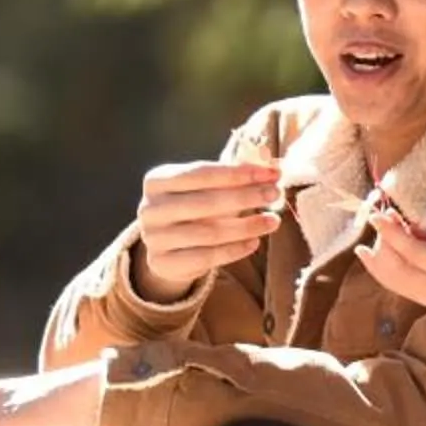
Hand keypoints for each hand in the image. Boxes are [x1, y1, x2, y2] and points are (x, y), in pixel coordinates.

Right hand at [131, 158, 283, 300]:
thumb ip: (233, 174)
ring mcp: (154, 238)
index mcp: (156, 180)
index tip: (271, 173)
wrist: (166, 247)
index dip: (239, 173)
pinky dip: (235, 250)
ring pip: (209, 233)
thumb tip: (270, 162)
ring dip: (246, 226)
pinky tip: (254, 242)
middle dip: (246, 197)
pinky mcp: (163, 264)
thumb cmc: (192, 207)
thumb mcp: (205, 187)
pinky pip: (206, 258)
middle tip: (275, 194)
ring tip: (273, 221)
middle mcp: (150, 208)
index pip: (202, 173)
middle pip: (206, 203)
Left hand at [355, 213, 425, 307]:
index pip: (415, 253)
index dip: (392, 234)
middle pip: (399, 271)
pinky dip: (381, 270)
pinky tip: (369, 255)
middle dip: (382, 245)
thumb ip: (421, 234)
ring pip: (392, 281)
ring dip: (376, 259)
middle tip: (378, 222)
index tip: (376, 217)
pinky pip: (396, 286)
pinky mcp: (423, 302)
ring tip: (373, 238)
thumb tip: (391, 222)